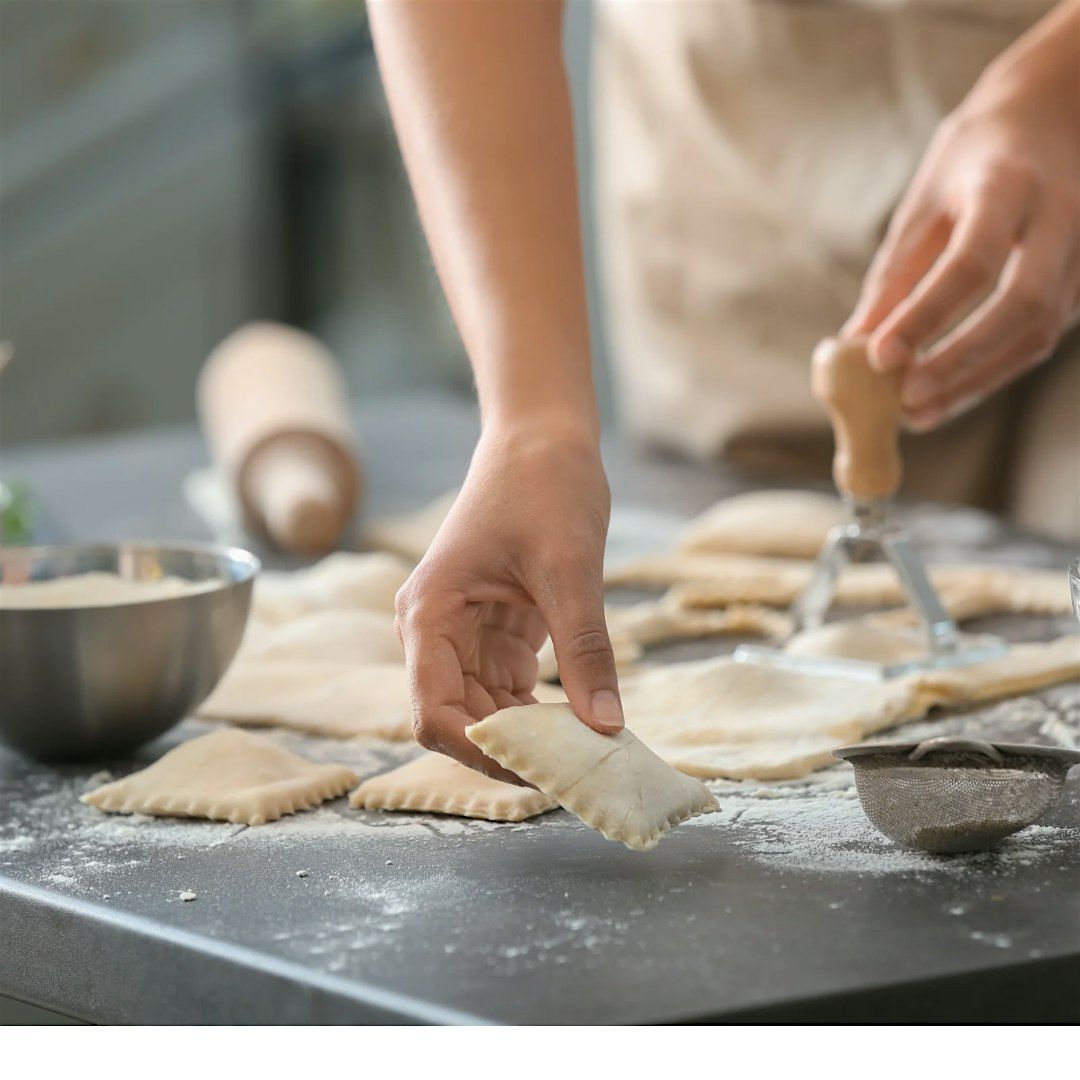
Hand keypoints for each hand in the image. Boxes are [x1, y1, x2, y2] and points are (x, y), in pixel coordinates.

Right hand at [395, 422, 622, 781]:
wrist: (543, 439)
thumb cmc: (545, 487)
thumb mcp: (571, 569)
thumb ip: (585, 650)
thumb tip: (606, 728)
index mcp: (430, 614)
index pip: (434, 711)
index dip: (481, 751)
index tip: (543, 772)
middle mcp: (435, 631)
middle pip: (459, 720)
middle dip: (513, 752)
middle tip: (578, 775)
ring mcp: (463, 635)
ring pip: (486, 712)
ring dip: (530, 738)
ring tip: (587, 757)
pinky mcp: (494, 633)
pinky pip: (510, 692)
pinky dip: (542, 714)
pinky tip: (582, 727)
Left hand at [846, 35, 1079, 431]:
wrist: (1055, 112)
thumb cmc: (974, 158)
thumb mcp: (924, 201)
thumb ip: (894, 274)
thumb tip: (855, 345)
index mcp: (1009, 184)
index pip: (971, 261)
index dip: (925, 315)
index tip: (878, 357)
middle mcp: (1062, 215)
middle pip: (1022, 304)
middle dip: (960, 360)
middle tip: (906, 399)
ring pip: (1038, 333)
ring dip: (975, 382)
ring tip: (917, 414)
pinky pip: (1040, 339)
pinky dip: (991, 373)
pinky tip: (947, 395)